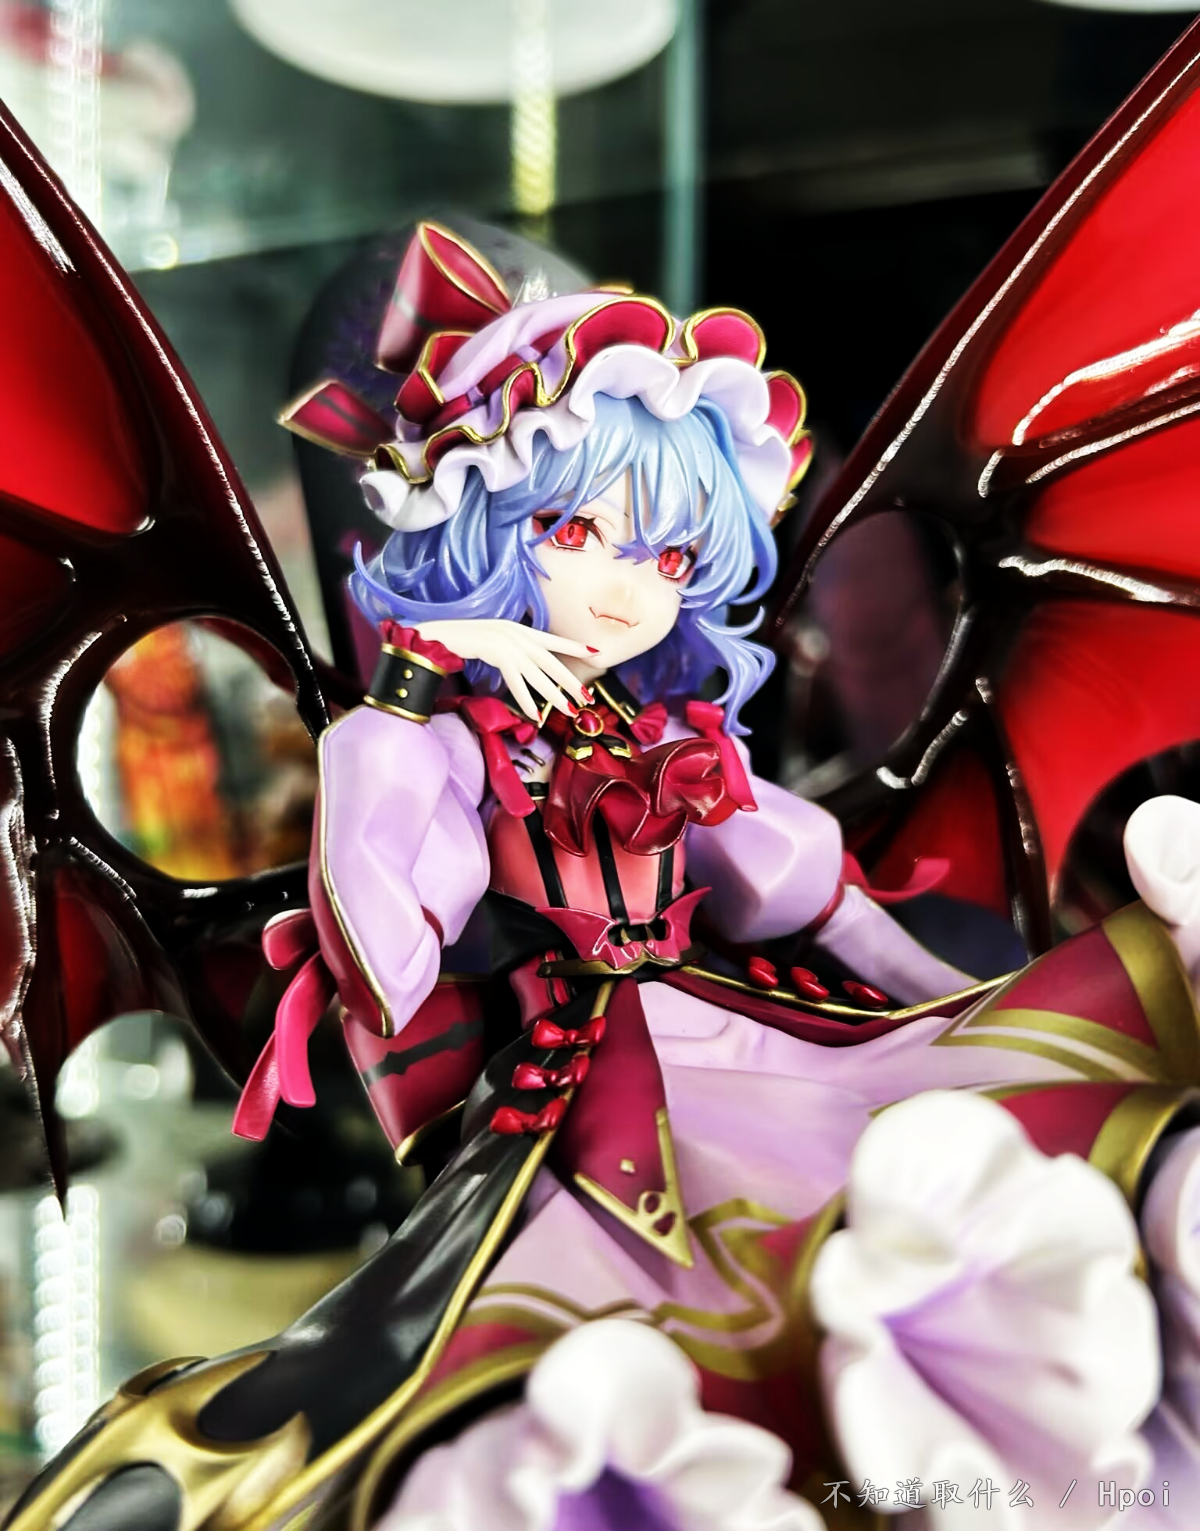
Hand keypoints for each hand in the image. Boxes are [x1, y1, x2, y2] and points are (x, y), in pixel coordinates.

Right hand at [415, 619, 593, 722]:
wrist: (436, 634)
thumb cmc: (461, 640)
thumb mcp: (492, 639)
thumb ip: (510, 649)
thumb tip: (524, 665)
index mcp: (518, 629)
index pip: (553, 639)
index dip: (574, 646)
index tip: (595, 653)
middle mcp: (517, 634)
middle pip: (550, 661)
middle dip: (570, 681)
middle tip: (586, 697)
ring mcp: (507, 642)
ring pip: (537, 674)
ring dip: (554, 695)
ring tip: (568, 710)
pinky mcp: (495, 652)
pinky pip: (515, 681)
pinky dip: (526, 699)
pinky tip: (535, 713)